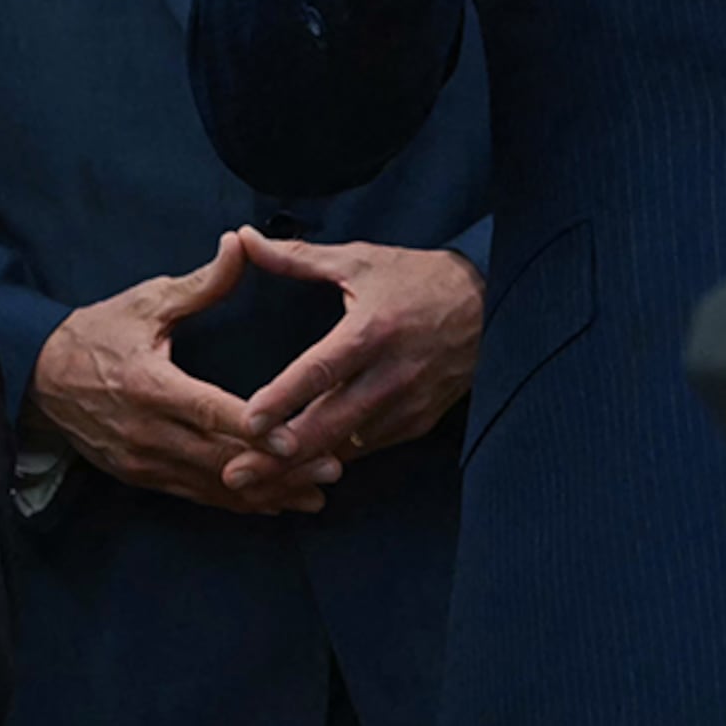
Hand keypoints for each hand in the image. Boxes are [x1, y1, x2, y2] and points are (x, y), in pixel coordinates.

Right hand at [28, 235, 326, 515]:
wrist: (38, 378)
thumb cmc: (96, 333)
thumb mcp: (146, 303)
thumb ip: (201, 284)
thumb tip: (240, 244)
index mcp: (149, 385)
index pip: (210, 413)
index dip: (256, 430)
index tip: (298, 438)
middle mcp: (146, 432)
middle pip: (221, 458)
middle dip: (279, 468)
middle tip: (333, 468)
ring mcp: (142, 461)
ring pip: (213, 485)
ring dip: (266, 492)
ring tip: (316, 494)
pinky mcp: (141, 478)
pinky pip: (196, 496)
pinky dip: (236, 502)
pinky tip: (274, 503)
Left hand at [233, 241, 483, 479]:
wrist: (491, 305)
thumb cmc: (418, 280)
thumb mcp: (359, 260)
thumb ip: (296, 257)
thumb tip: (245, 240)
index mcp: (372, 331)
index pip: (321, 371)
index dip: (283, 399)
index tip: (248, 421)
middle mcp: (392, 374)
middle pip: (330, 424)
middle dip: (280, 456)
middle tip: (234, 475)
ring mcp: (408, 404)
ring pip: (347, 447)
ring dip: (301, 467)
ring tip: (254, 485)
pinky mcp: (417, 422)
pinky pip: (367, 449)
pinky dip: (332, 462)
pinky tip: (296, 475)